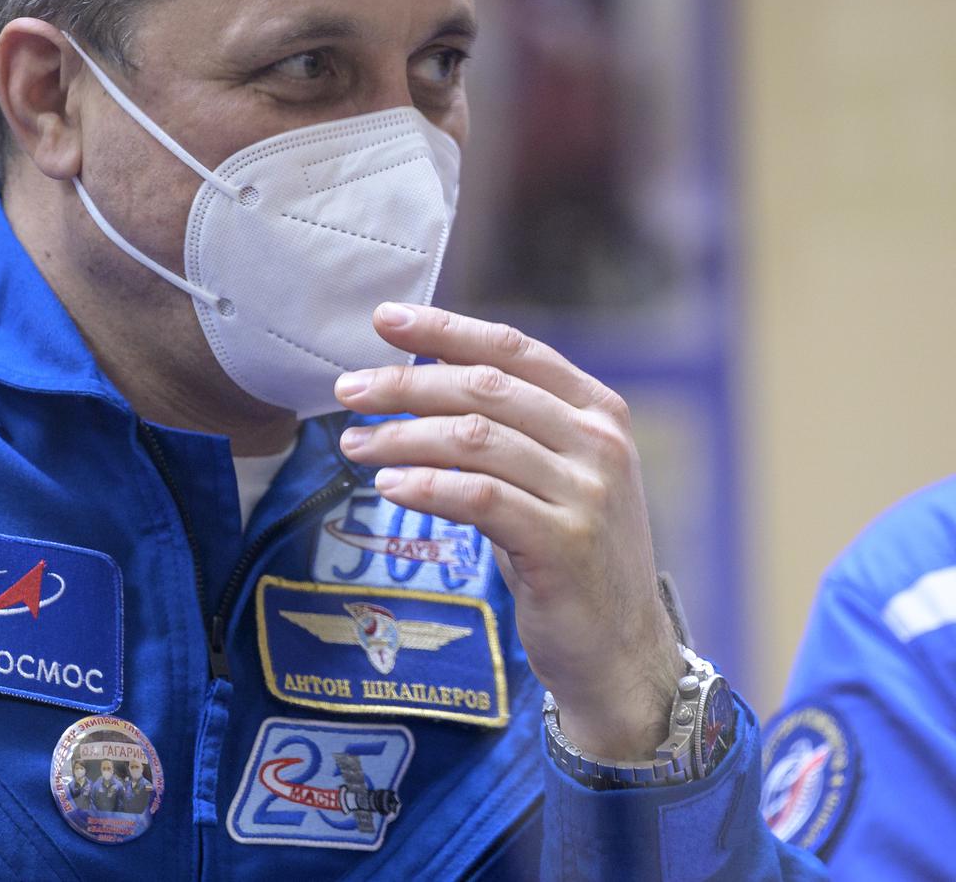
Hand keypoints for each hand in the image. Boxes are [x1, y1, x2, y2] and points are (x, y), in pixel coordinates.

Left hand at [333, 301, 682, 761]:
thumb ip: (504, 423)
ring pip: (474, 439)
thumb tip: (422, 368)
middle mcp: (599, 441)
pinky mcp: (565, 544)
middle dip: (406, 383)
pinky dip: (425, 486)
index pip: (512, 348)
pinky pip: (479, 497)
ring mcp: (587, 492)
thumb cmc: (566, 551)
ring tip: (354, 444)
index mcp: (597, 409)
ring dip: (402, 437)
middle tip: (348, 389)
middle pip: (485, 388)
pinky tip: (388, 487)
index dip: (445, 328)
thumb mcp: (548, 473)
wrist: (619, 648)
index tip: (385, 319)